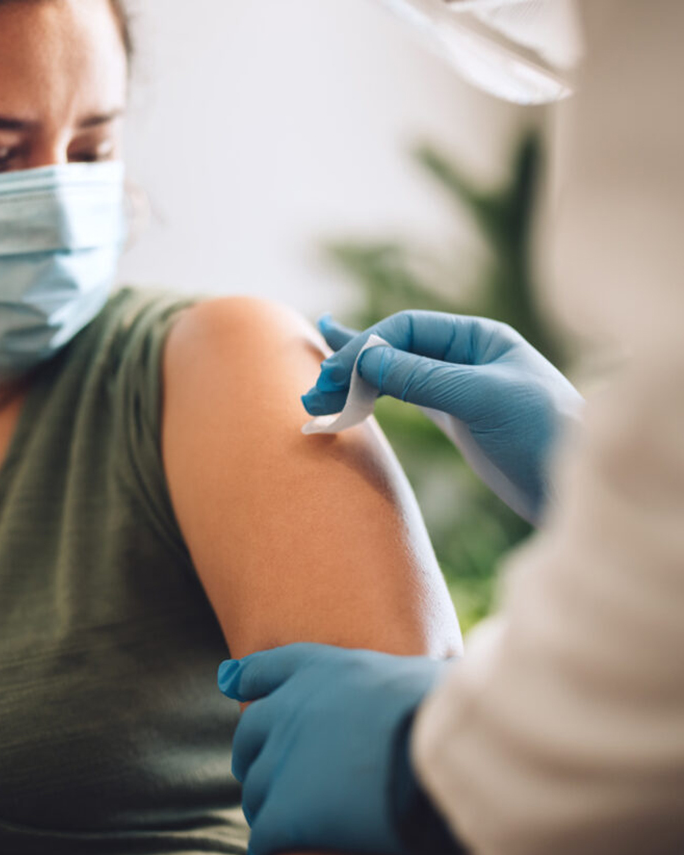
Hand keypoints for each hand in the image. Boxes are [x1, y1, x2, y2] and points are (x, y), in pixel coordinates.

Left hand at [217, 643, 453, 854]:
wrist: (437, 750)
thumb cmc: (442, 711)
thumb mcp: (415, 672)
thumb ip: (396, 679)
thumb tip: (430, 678)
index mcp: (318, 669)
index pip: (265, 668)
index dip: (246, 677)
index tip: (230, 682)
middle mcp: (288, 708)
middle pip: (249, 734)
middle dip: (252, 755)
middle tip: (263, 774)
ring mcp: (282, 760)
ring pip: (255, 790)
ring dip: (265, 806)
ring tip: (280, 823)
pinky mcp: (286, 811)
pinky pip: (264, 833)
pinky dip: (270, 843)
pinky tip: (280, 851)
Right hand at [302, 311, 582, 523]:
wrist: (576, 490)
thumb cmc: (545, 434)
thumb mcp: (482, 399)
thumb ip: (422, 377)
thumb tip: (364, 357)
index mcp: (478, 337)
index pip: (406, 329)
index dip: (367, 348)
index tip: (335, 376)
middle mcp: (464, 356)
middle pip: (394, 349)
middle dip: (352, 366)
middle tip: (313, 391)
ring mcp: (457, 386)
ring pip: (393, 373)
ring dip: (355, 384)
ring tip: (316, 395)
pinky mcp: (454, 418)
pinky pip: (404, 397)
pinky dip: (374, 398)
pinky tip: (348, 395)